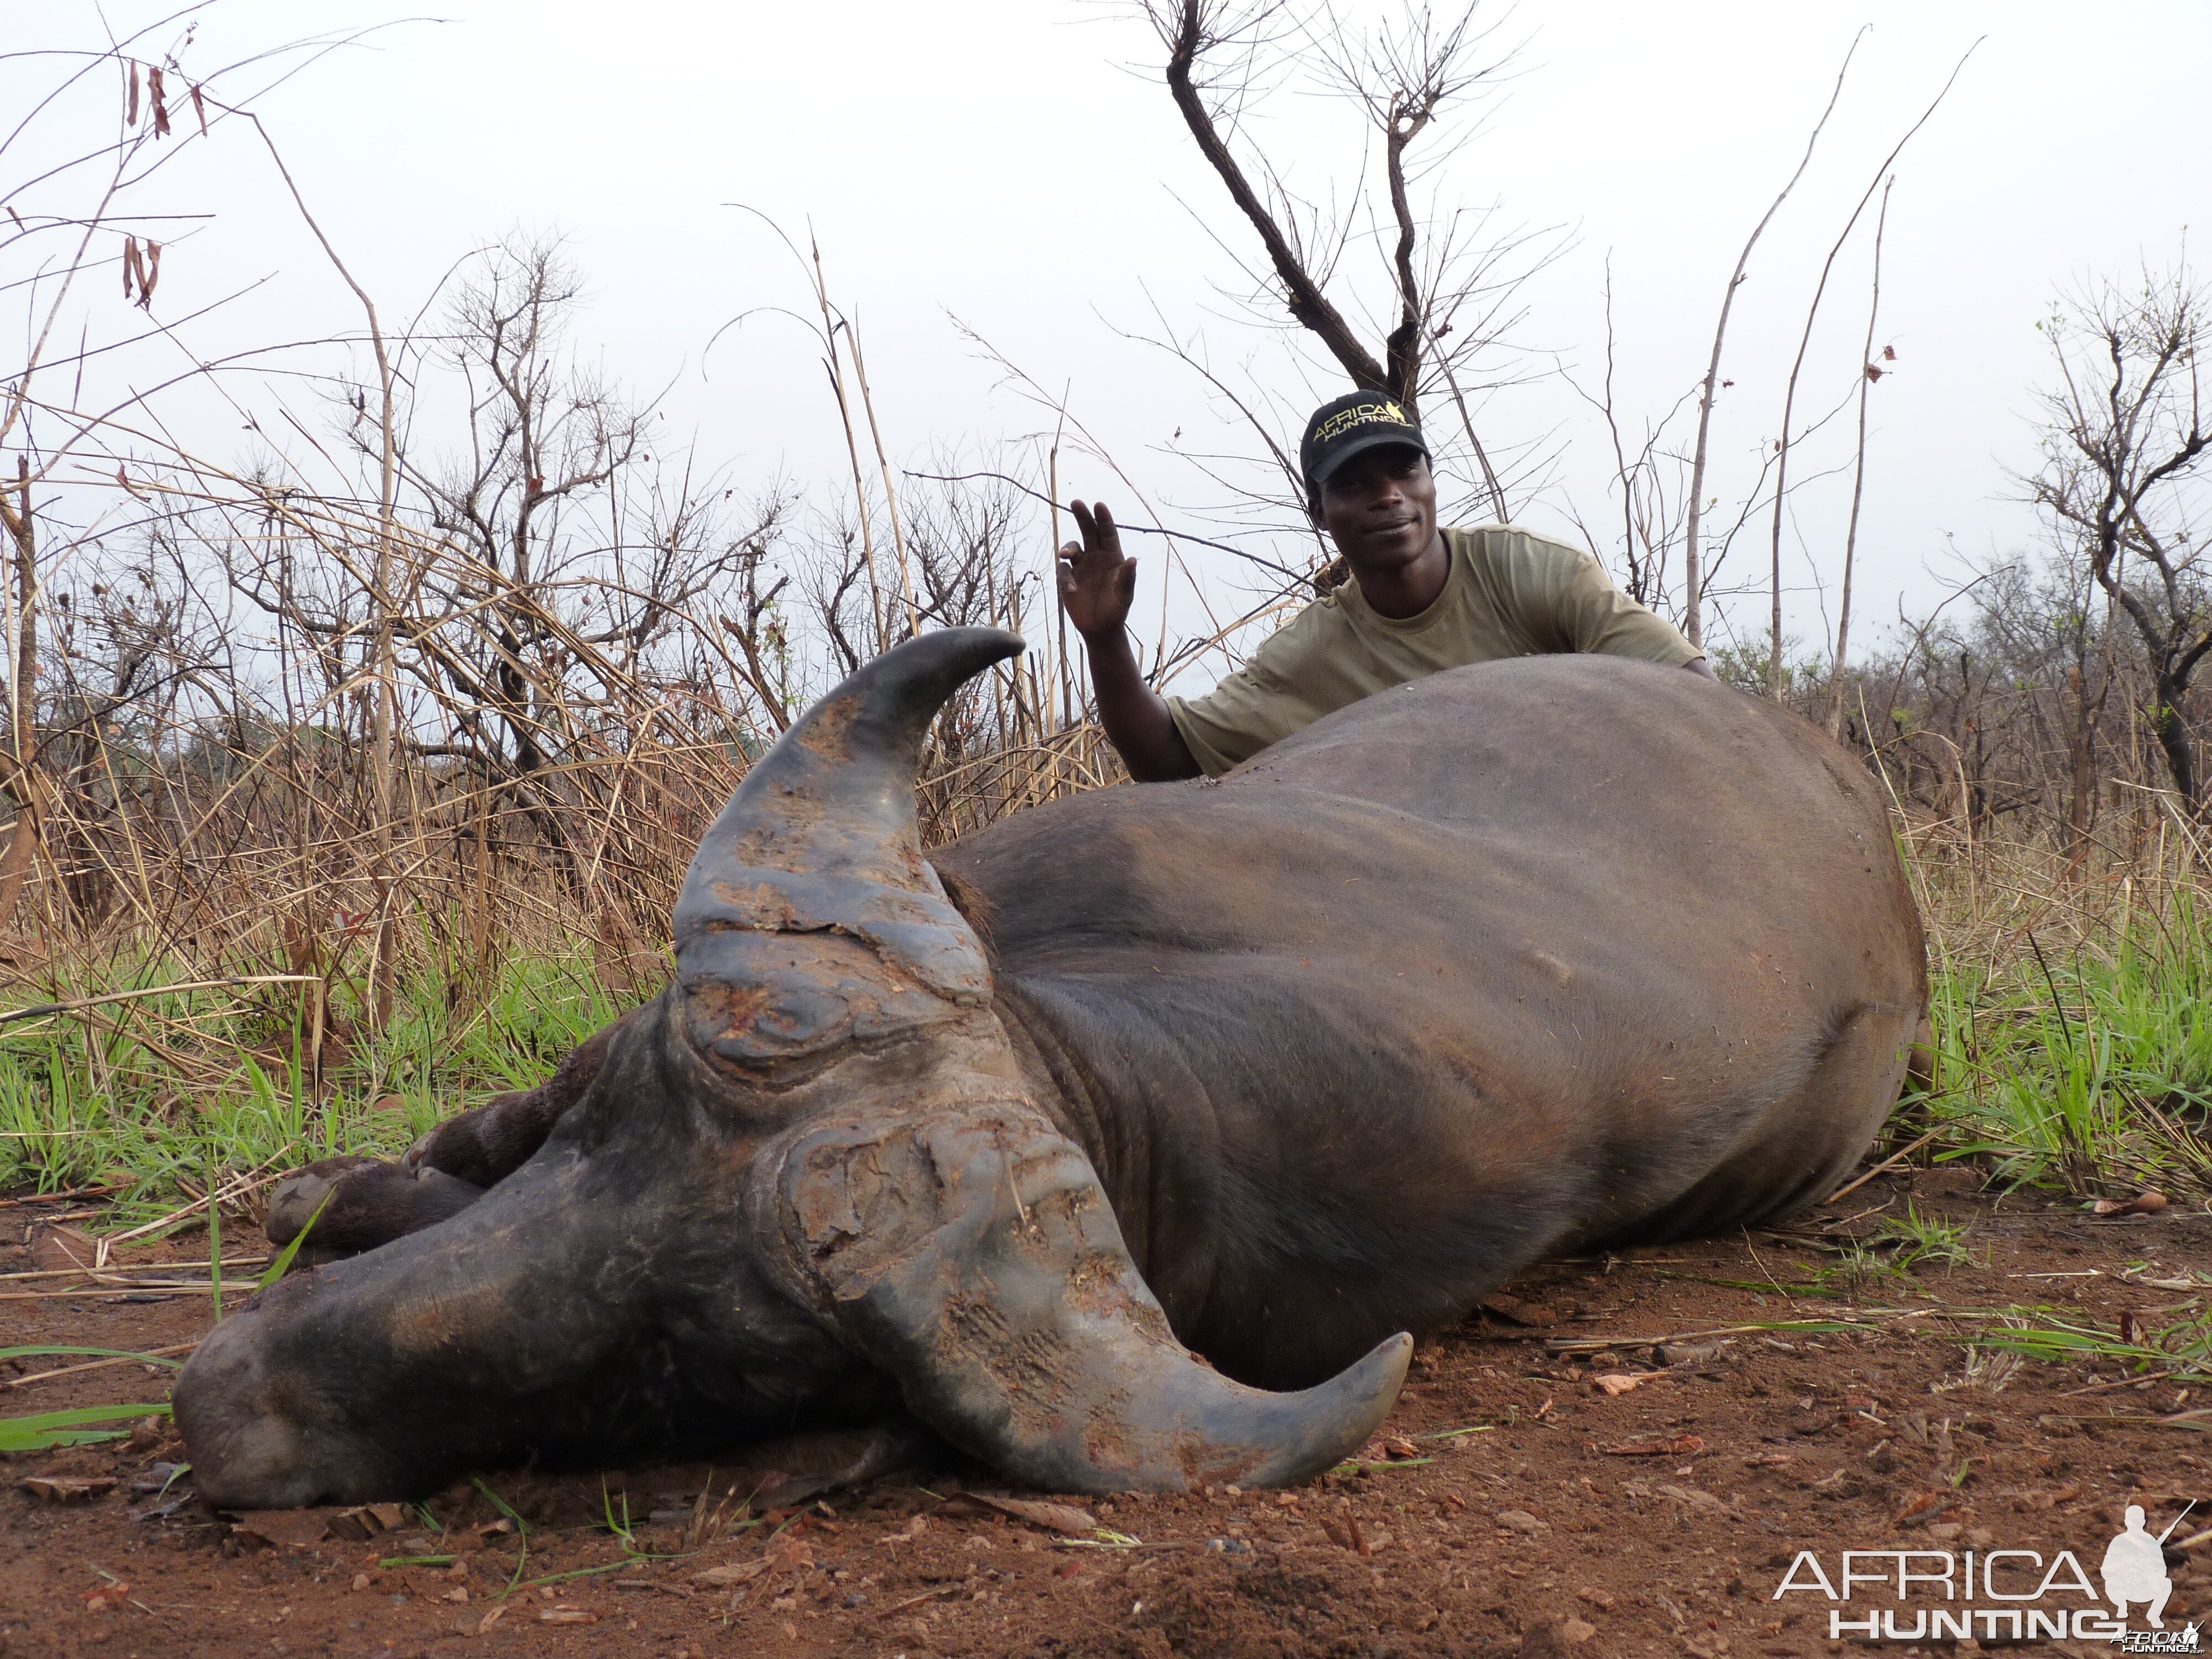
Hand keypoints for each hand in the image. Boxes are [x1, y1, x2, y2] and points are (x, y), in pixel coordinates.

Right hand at [1057, 500, 1136, 641]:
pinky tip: (1071, 590)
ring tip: (1065, 555)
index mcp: (1112, 557)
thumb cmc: (1117, 610)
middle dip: (1083, 516)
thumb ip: (1127, 578)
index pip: (1108, 533)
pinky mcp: (1067, 579)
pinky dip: (1065, 577)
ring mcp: (1080, 567)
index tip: (1099, 505)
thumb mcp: (1125, 595)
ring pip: (1072, 548)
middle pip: (1088, 531)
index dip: (1104, 519)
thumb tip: (1132, 560)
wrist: (1101, 629)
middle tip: (1076, 502)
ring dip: (1068, 547)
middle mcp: (1096, 557)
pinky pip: (1063, 571)